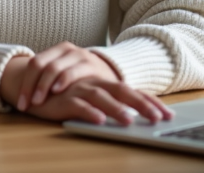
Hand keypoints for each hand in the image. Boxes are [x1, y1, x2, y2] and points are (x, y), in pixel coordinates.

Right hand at [0, 51, 172, 124]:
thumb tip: (134, 117)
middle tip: (158, 118)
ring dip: (116, 109)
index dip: (150, 102)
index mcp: (104, 83)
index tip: (169, 116)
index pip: (132, 91)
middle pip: (122, 90)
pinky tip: (99, 120)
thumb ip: (109, 104)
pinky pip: (78, 104)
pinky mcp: (63, 97)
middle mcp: (94, 82)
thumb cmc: (65, 94)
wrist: (33, 86)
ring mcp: (79, 88)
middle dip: (141, 104)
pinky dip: (89, 112)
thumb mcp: (90, 98)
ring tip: (129, 121)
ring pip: (101, 96)